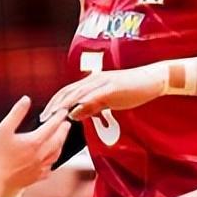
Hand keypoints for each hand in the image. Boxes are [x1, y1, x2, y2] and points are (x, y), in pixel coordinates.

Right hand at [0, 96, 69, 191]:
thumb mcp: (3, 129)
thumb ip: (16, 113)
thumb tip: (26, 100)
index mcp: (34, 142)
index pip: (51, 126)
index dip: (58, 117)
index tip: (62, 112)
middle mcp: (40, 155)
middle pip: (58, 140)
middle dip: (63, 131)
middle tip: (67, 124)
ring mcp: (39, 168)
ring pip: (56, 155)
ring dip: (60, 145)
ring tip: (61, 140)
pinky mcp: (35, 178)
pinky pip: (49, 169)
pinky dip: (52, 161)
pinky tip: (50, 161)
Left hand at [41, 65, 164, 121]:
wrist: (152, 78)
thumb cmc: (132, 89)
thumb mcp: (109, 100)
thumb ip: (93, 106)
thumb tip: (75, 114)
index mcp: (91, 82)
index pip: (67, 91)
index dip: (54, 102)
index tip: (44, 115)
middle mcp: (93, 80)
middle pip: (67, 91)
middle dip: (54, 105)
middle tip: (43, 118)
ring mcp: (102, 82)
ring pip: (77, 93)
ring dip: (64, 104)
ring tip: (53, 116)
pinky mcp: (112, 86)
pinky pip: (94, 95)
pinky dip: (83, 104)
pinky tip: (76, 112)